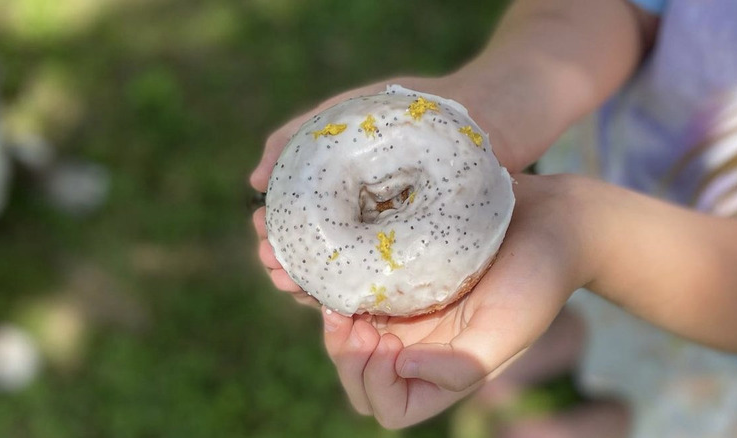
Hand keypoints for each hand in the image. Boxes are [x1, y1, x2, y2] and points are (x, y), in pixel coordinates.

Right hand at [250, 74, 518, 305]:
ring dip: (319, 285)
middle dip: (292, 267)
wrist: (484, 113)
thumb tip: (253, 181)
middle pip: (320, 256)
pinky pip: (389, 282)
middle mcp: (366, 225)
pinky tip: (344, 295)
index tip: (262, 239)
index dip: (277, 238)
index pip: (299, 228)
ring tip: (298, 286)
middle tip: (276, 269)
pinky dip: (363, 290)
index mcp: (343, 199)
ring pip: (350, 274)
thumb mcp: (344, 114)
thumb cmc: (410, 111)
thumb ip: (296, 137)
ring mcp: (395, 243)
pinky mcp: (426, 256)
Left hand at [320, 174, 594, 427]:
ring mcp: (406, 310)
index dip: (376, 384)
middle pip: (360, 374)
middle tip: (347, 316)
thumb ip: (460, 366)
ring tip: (321, 292)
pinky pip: (353, 289)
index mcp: (444, 370)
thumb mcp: (508, 330)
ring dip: (328, 320)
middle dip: (344, 353)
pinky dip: (328, 286)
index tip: (387, 340)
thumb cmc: (537, 279)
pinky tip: (317, 269)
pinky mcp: (399, 273)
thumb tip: (403, 369)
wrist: (550, 221)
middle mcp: (420, 346)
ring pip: (349, 333)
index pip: (391, 406)